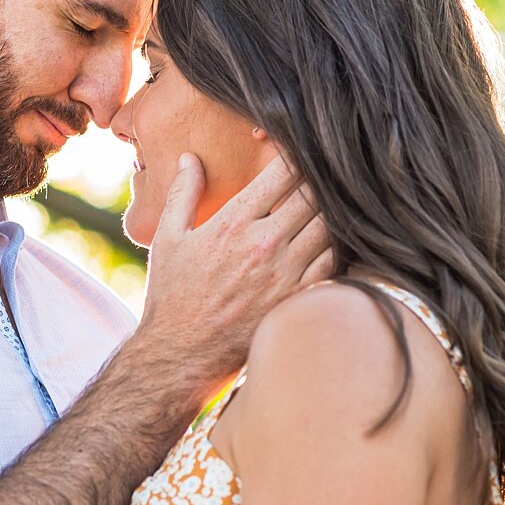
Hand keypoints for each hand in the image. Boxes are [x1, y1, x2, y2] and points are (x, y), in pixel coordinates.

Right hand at [138, 153, 333, 392]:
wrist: (181, 353)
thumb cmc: (172, 294)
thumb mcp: (167, 239)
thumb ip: (182, 194)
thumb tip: (191, 158)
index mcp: (233, 223)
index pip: (282, 173)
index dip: (295, 154)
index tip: (296, 150)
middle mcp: (264, 245)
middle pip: (314, 194)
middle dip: (318, 178)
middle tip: (320, 171)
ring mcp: (286, 274)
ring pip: (330, 225)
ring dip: (331, 210)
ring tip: (328, 203)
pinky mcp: (298, 298)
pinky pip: (334, 261)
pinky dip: (337, 245)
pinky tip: (329, 239)